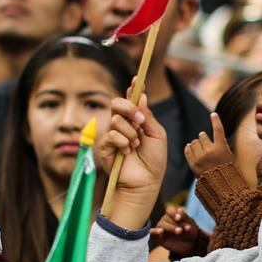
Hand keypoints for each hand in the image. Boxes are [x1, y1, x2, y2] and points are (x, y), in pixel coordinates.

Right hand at [100, 82, 167, 228]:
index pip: (132, 99)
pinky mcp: (105, 146)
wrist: (145, 182)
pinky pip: (111, 134)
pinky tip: (126, 152)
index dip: (134, 88)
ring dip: (130, 133)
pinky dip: (122, 142)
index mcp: (137, 120)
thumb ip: (148, 116)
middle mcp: (123, 124)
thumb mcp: (157, 135)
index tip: (138, 79)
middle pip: (117, 103)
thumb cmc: (154, 160)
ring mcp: (113, 134)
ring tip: (136, 146)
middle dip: (128, 107)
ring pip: (115, 119)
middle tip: (139, 120)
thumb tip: (141, 96)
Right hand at [150, 205, 200, 255]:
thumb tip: (179, 209)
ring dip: (169, 227)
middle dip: (175, 224)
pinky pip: (152, 232)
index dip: (173, 213)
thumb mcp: (190, 224)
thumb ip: (185, 217)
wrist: (190, 245)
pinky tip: (161, 231)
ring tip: (178, 231)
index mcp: (173, 215)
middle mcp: (166, 220)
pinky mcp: (158, 237)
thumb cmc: (190, 232)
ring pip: (161, 224)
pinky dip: (155, 231)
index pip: (170, 210)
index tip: (179, 218)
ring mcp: (161, 228)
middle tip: (181, 230)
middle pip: (166, 218)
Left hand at [184, 112, 234, 176]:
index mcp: (221, 148)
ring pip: (194, 143)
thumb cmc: (227, 170)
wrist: (221, 187)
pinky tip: (190, 147)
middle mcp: (209, 152)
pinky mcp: (193, 164)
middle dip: (203, 137)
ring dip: (196, 143)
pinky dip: (189, 148)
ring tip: (199, 146)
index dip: (215, 121)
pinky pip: (188, 150)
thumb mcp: (229, 156)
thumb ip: (222, 144)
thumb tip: (214, 133)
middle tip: (204, 138)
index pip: (218, 130)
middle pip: (202, 136)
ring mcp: (200, 158)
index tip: (213, 114)